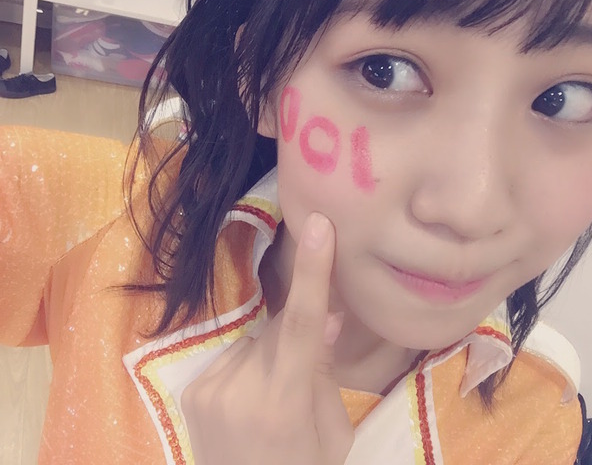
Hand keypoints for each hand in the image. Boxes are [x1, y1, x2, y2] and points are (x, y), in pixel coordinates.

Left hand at [182, 213, 353, 464]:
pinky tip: (249, 400)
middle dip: (298, 334)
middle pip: (279, 329)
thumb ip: (323, 373)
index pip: (302, 325)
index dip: (313, 272)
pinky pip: (234, 354)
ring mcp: (209, 386)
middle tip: (300, 375)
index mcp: (283, 403)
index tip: (319, 225)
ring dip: (271, 354)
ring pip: (256, 341)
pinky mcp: (192, 389)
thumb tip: (325, 315)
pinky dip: (250, 365)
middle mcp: (239, 388)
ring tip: (271, 399)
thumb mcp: (331, 434)